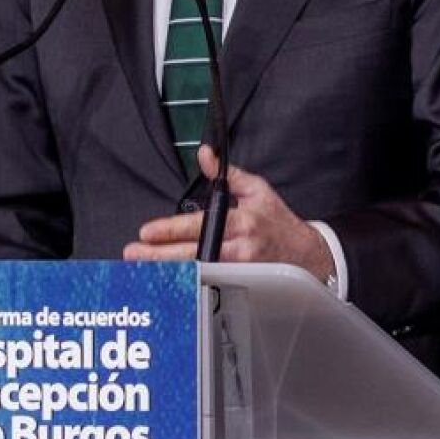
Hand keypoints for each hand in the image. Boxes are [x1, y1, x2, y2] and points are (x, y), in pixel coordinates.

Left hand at [122, 145, 333, 282]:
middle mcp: (240, 247)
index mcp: (242, 220)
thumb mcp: (257, 189)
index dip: (172, 229)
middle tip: (133, 254)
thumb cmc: (278, 220)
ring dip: (168, 271)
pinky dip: (186, 284)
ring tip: (142, 270)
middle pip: (193, 253)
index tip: (148, 231)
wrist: (306, 253)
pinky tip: (167, 284)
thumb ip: (227, 174)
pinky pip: (208, 283)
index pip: (200, 225)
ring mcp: (240, 269)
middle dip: (160, 254)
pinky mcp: (240, 283)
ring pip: (198, 272)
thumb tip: (205, 154)